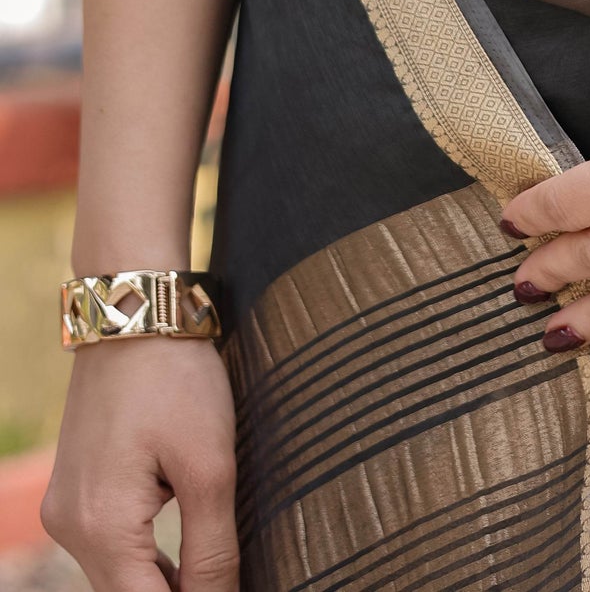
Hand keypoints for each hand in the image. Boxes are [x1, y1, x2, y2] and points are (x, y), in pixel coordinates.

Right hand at [43, 339, 237, 591]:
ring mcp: (67, 509)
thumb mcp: (210, 465)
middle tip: (232, 582)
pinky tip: (188, 559)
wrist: (135, 315)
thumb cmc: (177, 380)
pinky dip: (148, 558)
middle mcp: (70, 528)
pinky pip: (113, 546)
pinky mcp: (77, 491)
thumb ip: (213, 548)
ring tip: (217, 575)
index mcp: (101, 527)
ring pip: (121, 575)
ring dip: (166, 584)